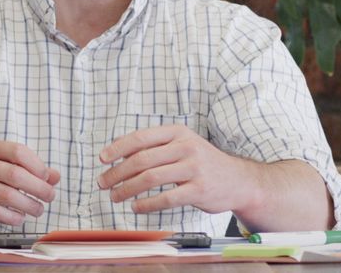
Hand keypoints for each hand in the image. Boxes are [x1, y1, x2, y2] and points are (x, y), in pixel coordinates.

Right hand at [0, 140, 59, 227]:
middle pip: (14, 174)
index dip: (37, 165)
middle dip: (37, 188)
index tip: (47, 178)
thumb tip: (55, 176)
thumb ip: (28, 170)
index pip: (17, 151)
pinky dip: (11, 216)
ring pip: (6, 195)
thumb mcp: (0, 169)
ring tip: (37, 210)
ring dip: (28, 205)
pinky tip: (19, 218)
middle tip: (49, 197)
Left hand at [96, 124, 253, 213]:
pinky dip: (146, 204)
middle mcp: (185, 147)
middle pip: (141, 159)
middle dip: (117, 172)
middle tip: (103, 183)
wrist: (238, 180)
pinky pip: (165, 198)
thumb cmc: (203, 163)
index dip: (117, 148)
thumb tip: (117, 150)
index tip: (102, 159)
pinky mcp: (198, 190)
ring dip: (127, 189)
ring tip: (115, 196)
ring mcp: (193, 168)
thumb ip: (155, 146)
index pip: (140, 137)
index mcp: (177, 132)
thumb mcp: (182, 145)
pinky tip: (136, 207)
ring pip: (150, 178)